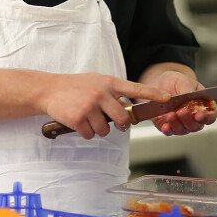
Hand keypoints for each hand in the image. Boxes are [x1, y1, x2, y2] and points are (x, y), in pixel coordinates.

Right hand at [44, 73, 169, 139]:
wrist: (49, 89)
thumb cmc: (75, 86)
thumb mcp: (96, 81)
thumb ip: (112, 92)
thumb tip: (128, 108)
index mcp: (108, 83)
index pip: (135, 89)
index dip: (153, 95)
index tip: (167, 99)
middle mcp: (101, 93)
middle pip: (123, 118)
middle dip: (120, 125)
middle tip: (112, 121)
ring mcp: (90, 106)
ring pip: (106, 130)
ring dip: (98, 129)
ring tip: (87, 117)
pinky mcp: (79, 118)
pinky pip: (91, 135)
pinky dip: (86, 132)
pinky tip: (78, 122)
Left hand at [142, 69, 216, 135]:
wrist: (161, 82)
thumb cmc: (177, 82)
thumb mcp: (184, 81)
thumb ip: (187, 89)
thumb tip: (186, 96)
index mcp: (203, 107)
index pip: (210, 116)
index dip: (206, 117)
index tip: (199, 115)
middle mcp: (193, 118)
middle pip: (196, 126)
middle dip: (188, 120)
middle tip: (182, 111)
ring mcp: (181, 123)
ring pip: (182, 130)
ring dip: (177, 124)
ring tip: (170, 114)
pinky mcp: (167, 125)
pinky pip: (169, 131)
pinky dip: (167, 130)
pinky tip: (165, 126)